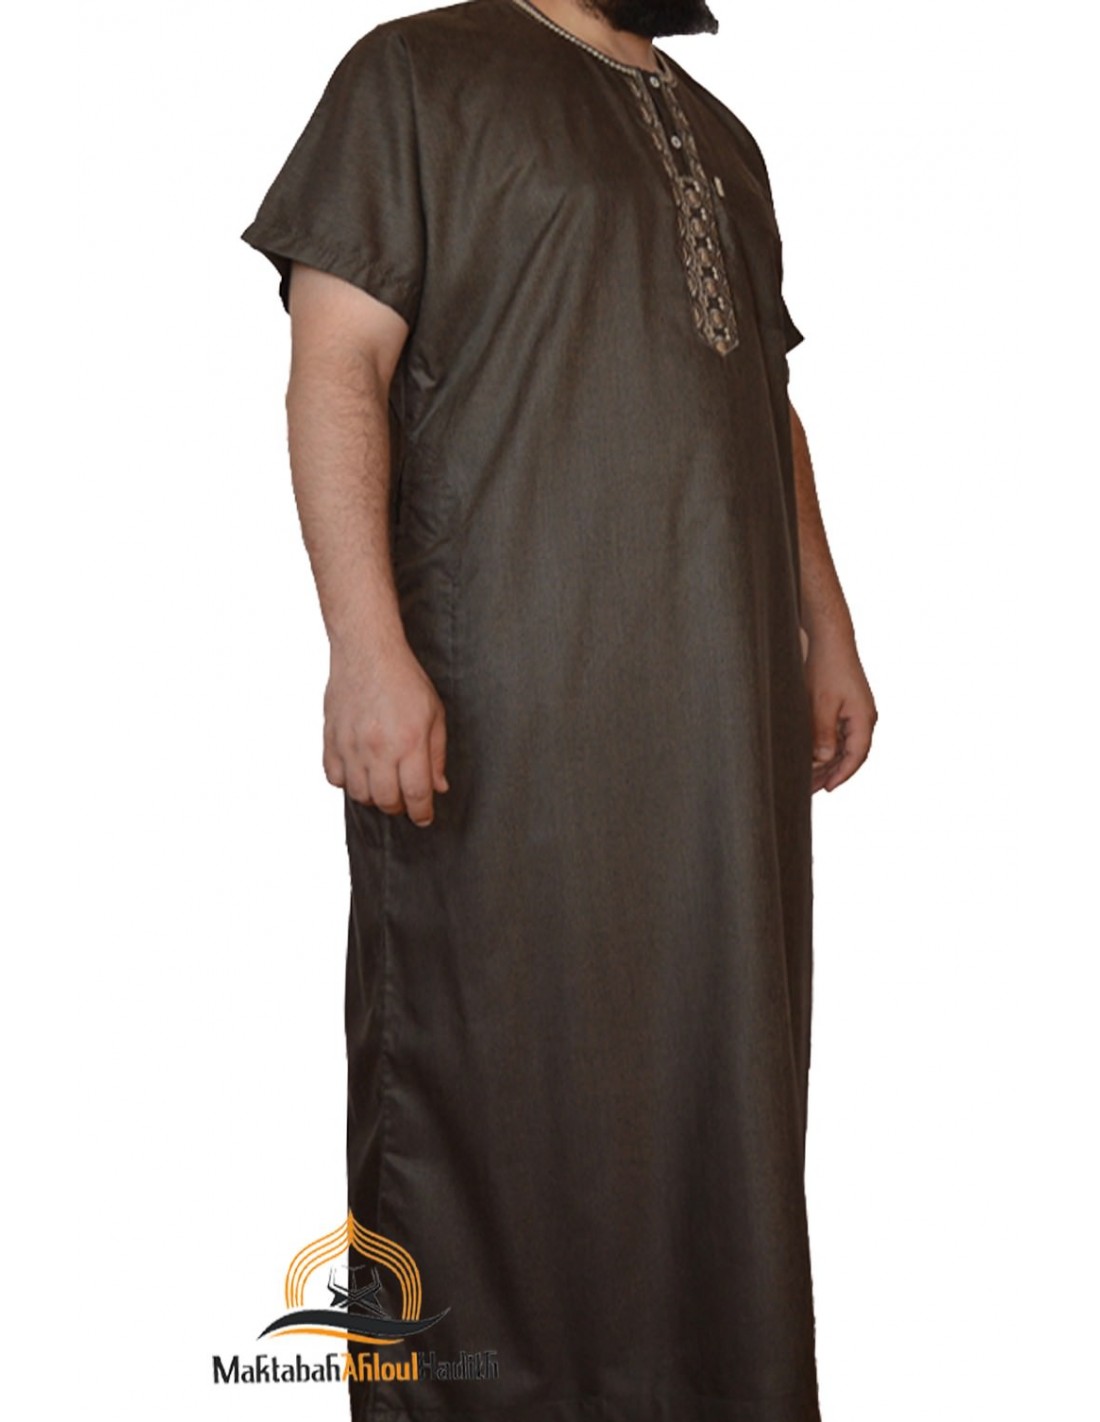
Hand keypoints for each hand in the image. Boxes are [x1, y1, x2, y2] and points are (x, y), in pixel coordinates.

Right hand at [323, 640, 448, 825]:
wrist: (366, 651)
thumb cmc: (404, 679)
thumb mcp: (434, 713)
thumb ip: (437, 754)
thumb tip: (438, 787)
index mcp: (409, 742)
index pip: (416, 794)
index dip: (422, 813)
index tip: (424, 818)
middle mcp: (378, 748)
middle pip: (386, 800)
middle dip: (399, 807)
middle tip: (405, 799)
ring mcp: (351, 745)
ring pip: (359, 794)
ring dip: (373, 797)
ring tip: (382, 785)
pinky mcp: (331, 739)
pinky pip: (334, 777)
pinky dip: (347, 782)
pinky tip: (359, 771)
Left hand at [803, 625, 876, 792]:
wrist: (830, 639)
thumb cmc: (826, 667)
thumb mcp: (822, 703)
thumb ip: (824, 732)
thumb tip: (824, 758)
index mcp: (864, 718)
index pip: (857, 755)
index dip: (842, 774)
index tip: (828, 789)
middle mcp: (864, 717)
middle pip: (851, 754)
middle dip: (832, 772)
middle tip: (812, 789)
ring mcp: (857, 712)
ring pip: (844, 745)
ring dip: (828, 761)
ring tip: (809, 778)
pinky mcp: (847, 706)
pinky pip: (840, 733)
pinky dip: (827, 746)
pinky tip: (813, 756)